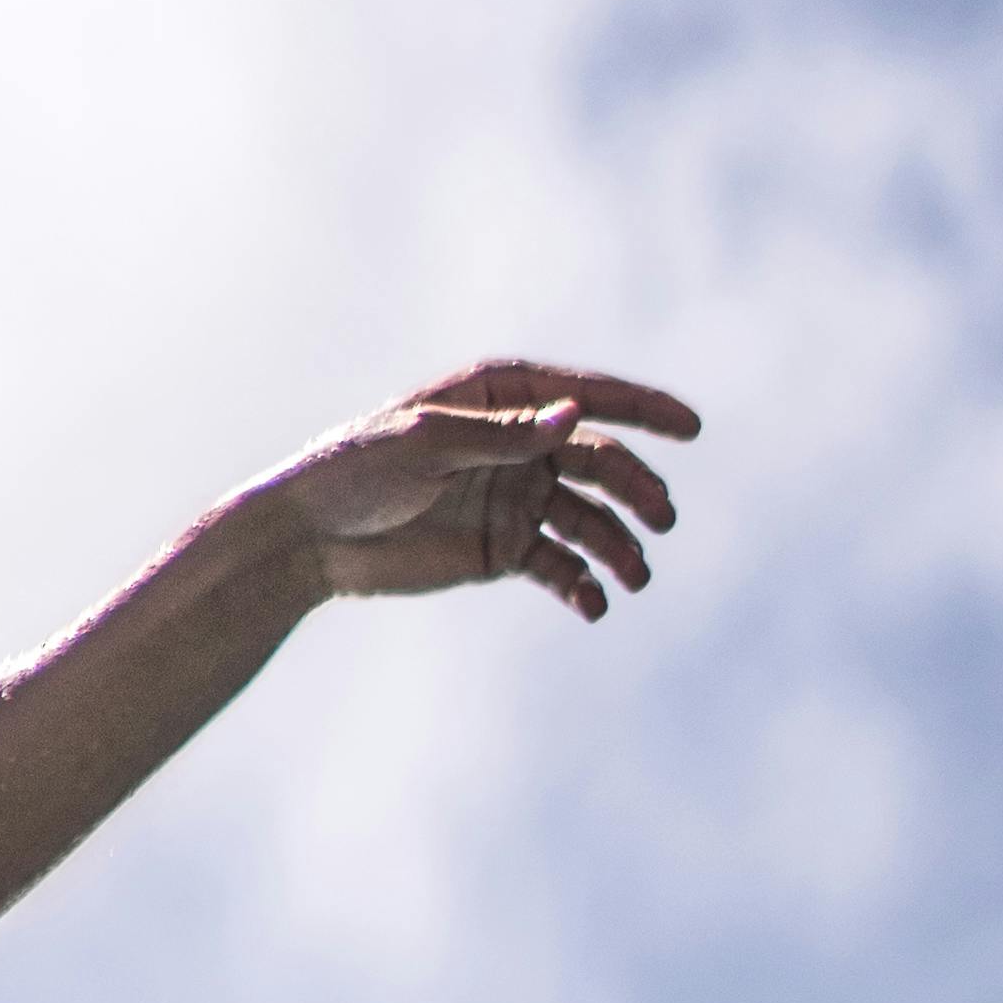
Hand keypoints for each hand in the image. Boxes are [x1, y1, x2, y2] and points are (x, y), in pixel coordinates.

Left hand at [281, 357, 700, 621]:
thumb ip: (503, 436)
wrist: (311, 537)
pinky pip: (557, 565)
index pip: (587, 398)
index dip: (644, 411)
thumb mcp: (428, 446)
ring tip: (635, 578)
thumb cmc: (358, 471)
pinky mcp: (503, 549)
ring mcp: (516, 496)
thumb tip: (574, 416)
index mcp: (503, 396)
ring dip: (616, 547)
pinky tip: (594, 606)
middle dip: (635, 490)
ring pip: (586, 519)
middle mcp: (520, 443)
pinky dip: (579, 585)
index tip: (691, 429)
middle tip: (662, 521)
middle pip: (597, 462)